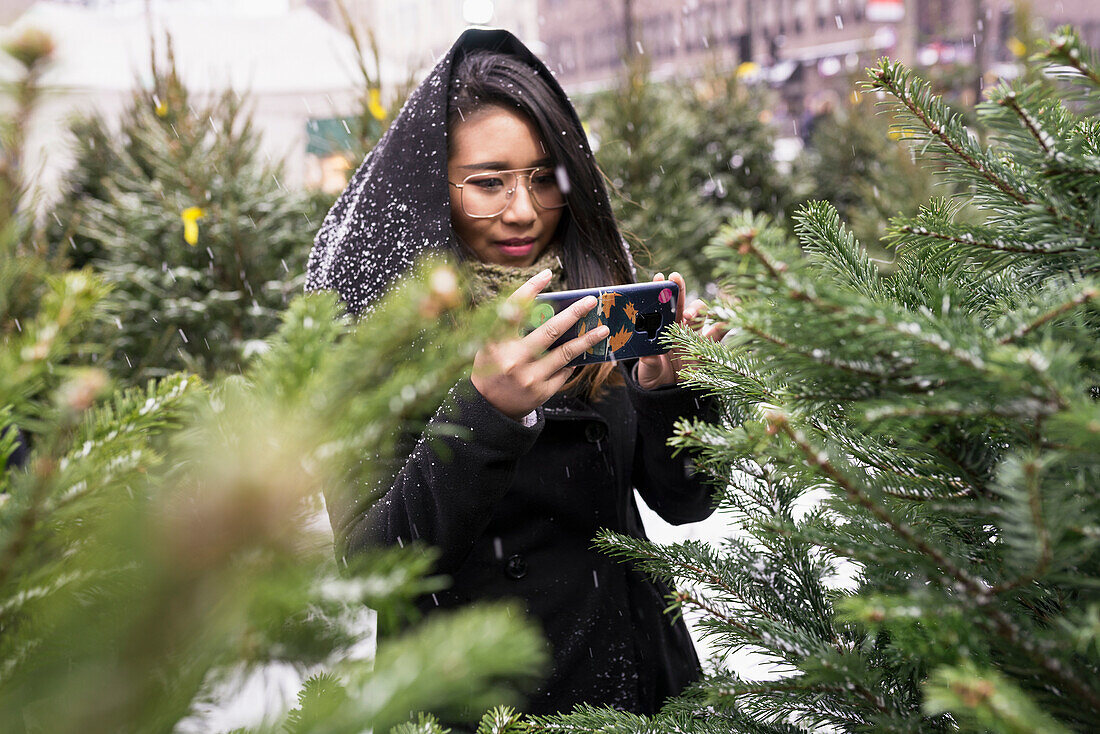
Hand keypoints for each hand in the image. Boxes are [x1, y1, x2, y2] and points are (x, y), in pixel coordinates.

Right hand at [471, 269, 609, 420]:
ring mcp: (528, 377)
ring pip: (566, 353)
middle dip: (575, 313)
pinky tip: (578, 356)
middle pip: (550, 330)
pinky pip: (563, 372)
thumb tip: (546, 307)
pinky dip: (571, 362)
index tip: (548, 274)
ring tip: (603, 329)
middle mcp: (512, 358)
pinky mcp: (541, 392)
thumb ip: (509, 328)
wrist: (489, 409)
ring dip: (587, 339)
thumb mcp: (490, 344)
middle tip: (591, 301)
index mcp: (495, 342)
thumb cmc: (491, 368)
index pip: (515, 309)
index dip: (531, 288)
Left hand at [636, 271, 728, 389]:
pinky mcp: (708, 346)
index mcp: (662, 330)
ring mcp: (695, 336)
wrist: (669, 393)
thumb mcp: (648, 372)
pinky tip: (726, 321)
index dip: (660, 291)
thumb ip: (648, 363)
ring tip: (688, 315)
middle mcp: (679, 328)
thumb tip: (648, 355)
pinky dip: (724, 325)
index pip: (662, 307)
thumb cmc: (655, 377)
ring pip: (700, 314)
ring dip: (697, 309)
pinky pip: (719, 333)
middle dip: (679, 288)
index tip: (658, 278)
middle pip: (681, 303)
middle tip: (674, 278)